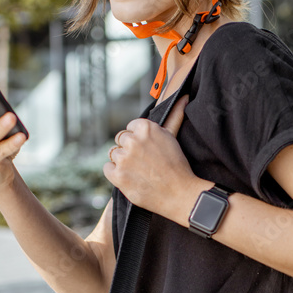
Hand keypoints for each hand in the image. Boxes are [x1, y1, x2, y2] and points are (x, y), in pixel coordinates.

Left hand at [105, 96, 203, 217]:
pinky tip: (130, 177)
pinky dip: (115, 173)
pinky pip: (107, 168)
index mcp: (145, 127)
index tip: (147, 150)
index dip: (138, 140)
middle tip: (144, 162)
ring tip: (139, 171)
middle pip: (120, 140)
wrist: (179, 194)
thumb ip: (173, 116)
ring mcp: (124, 158)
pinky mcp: (118, 175)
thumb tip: (184, 97)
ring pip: (113, 154)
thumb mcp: (173, 137)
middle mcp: (133, 140)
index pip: (130, 128)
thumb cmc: (177, 165)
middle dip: (130, 150)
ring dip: (123, 161)